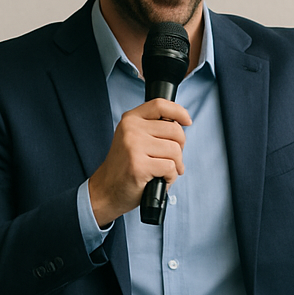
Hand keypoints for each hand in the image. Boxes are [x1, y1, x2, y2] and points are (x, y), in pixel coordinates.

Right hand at [88, 99, 191, 227]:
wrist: (107, 189)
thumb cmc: (126, 166)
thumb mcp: (134, 139)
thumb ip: (152, 128)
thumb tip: (181, 124)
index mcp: (130, 119)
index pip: (160, 105)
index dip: (179, 111)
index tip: (187, 121)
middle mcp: (131, 129)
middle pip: (174, 130)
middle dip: (180, 147)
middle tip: (173, 159)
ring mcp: (134, 147)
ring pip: (175, 150)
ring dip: (176, 165)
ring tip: (165, 171)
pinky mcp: (139, 166)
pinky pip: (170, 168)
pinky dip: (170, 177)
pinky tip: (160, 179)